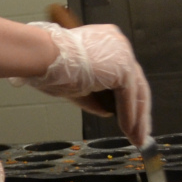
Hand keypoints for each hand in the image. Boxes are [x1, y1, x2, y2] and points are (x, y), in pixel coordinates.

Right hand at [11, 22, 152, 145]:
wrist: (41, 57)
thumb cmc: (49, 67)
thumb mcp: (75, 84)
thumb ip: (94, 97)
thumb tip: (108, 112)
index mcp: (106, 42)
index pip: (124, 74)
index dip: (128, 97)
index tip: (130, 114)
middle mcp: (118, 45)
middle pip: (135, 83)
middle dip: (139, 111)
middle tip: (141, 131)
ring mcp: (123, 55)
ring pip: (136, 92)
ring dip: (137, 119)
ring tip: (137, 138)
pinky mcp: (123, 68)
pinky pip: (128, 97)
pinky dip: (128, 116)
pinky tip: (128, 131)